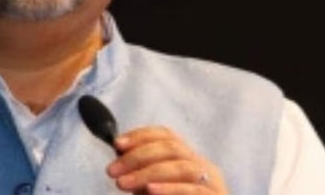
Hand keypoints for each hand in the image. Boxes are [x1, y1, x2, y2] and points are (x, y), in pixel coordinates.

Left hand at [106, 127, 227, 194]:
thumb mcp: (156, 187)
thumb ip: (143, 173)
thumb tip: (120, 159)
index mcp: (189, 158)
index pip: (166, 135)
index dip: (140, 135)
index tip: (117, 144)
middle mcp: (203, 166)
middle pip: (171, 148)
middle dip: (137, 156)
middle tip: (112, 171)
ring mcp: (212, 183)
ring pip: (181, 167)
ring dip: (147, 173)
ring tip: (123, 183)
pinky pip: (192, 190)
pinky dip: (169, 189)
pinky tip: (149, 190)